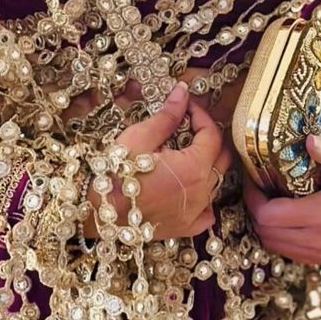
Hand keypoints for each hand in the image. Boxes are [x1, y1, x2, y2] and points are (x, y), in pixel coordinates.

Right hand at [84, 82, 232, 240]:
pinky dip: (205, 199)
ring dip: (207, 164)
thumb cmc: (116, 173)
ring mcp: (196, 213)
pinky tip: (191, 190)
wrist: (99, 212)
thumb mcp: (140, 137)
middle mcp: (202, 192)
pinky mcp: (185, 227)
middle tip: (190, 126)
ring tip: (186, 153)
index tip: (187, 107)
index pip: (212, 134)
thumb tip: (183, 92)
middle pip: (221, 158)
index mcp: (194, 167)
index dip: (201, 116)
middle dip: (208, 137)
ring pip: (215, 182)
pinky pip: (207, 213)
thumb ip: (167, 116)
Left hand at [242, 134, 320, 265]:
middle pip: (266, 233)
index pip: (268, 217)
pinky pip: (290, 252)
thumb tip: (309, 141)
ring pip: (275, 246)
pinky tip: (285, 214)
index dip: (254, 197)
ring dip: (266, 224)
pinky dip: (280, 236)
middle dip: (256, 209)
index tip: (255, 177)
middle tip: (259, 185)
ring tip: (270, 198)